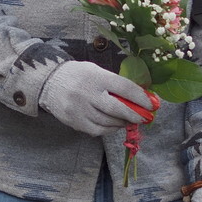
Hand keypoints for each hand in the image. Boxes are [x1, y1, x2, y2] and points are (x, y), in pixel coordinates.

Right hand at [39, 61, 156, 136]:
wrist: (49, 81)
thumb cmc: (79, 75)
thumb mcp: (97, 71)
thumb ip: (115, 83)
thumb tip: (140, 96)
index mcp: (96, 77)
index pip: (124, 88)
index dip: (141, 98)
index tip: (152, 104)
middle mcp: (87, 93)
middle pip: (117, 109)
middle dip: (135, 115)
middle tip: (145, 117)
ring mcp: (79, 109)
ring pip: (108, 122)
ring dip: (123, 122)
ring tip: (129, 119)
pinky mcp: (74, 121)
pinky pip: (97, 130)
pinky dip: (110, 129)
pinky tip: (114, 124)